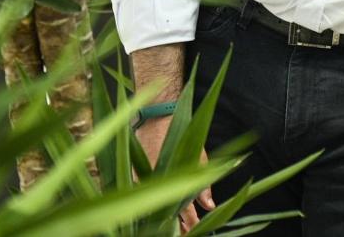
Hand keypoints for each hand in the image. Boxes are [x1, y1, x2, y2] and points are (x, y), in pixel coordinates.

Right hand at [134, 115, 215, 232]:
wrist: (156, 118)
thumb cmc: (180, 135)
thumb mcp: (198, 158)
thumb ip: (203, 185)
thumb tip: (210, 206)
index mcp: (176, 182)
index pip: (185, 213)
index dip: (192, 224)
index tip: (199, 230)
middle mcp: (159, 186)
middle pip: (168, 217)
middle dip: (178, 228)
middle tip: (186, 234)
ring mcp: (144, 182)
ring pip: (153, 209)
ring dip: (163, 219)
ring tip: (173, 229)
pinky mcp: (134, 176)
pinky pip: (142, 196)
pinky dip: (150, 205)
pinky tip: (154, 212)